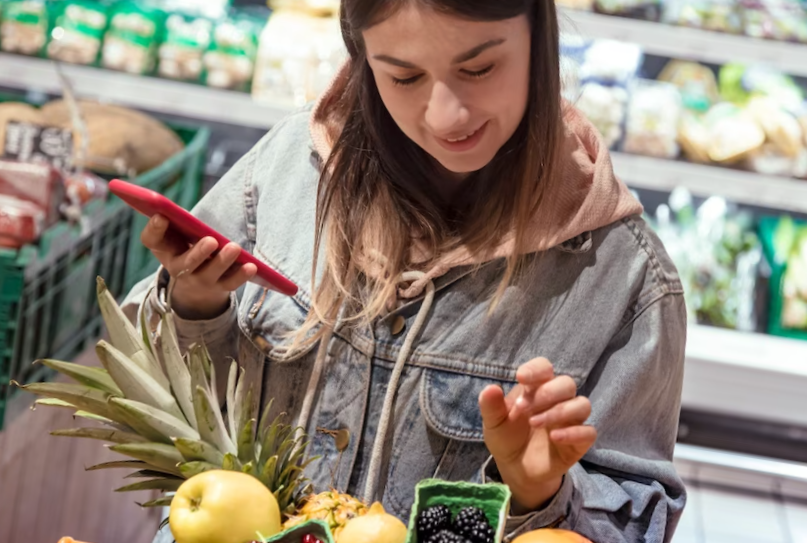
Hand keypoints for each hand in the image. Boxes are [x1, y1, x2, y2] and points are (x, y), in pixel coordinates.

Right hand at [140, 214, 256, 319]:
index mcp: (164, 250)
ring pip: (210, 274)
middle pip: (186, 263)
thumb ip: (178, 222)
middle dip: (198, 252)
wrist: (194, 286)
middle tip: (211, 240)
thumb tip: (181, 209)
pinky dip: (241, 275)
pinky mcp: (218, 288)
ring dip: (223, 261)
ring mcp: (199, 280)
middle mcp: (178, 268)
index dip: (154, 229)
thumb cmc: (185, 249)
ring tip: (235, 248)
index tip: (161, 216)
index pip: (152, 240)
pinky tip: (252, 266)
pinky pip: (230, 283)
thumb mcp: (177, 237)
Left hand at [479, 358, 596, 511]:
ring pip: (582, 404)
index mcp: (537, 388)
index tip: (521, 377)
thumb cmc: (507, 437)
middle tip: (524, 408)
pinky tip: (554, 437)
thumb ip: (491, 406)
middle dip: (547, 392)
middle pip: (567, 383)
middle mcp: (558, 400)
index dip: (536, 369)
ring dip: (559, 411)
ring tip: (535, 423)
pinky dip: (574, 432)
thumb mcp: (494, 423)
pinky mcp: (579, 442)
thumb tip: (490, 389)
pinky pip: (589, 432)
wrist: (515, 469)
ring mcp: (571, 420)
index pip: (545, 368)